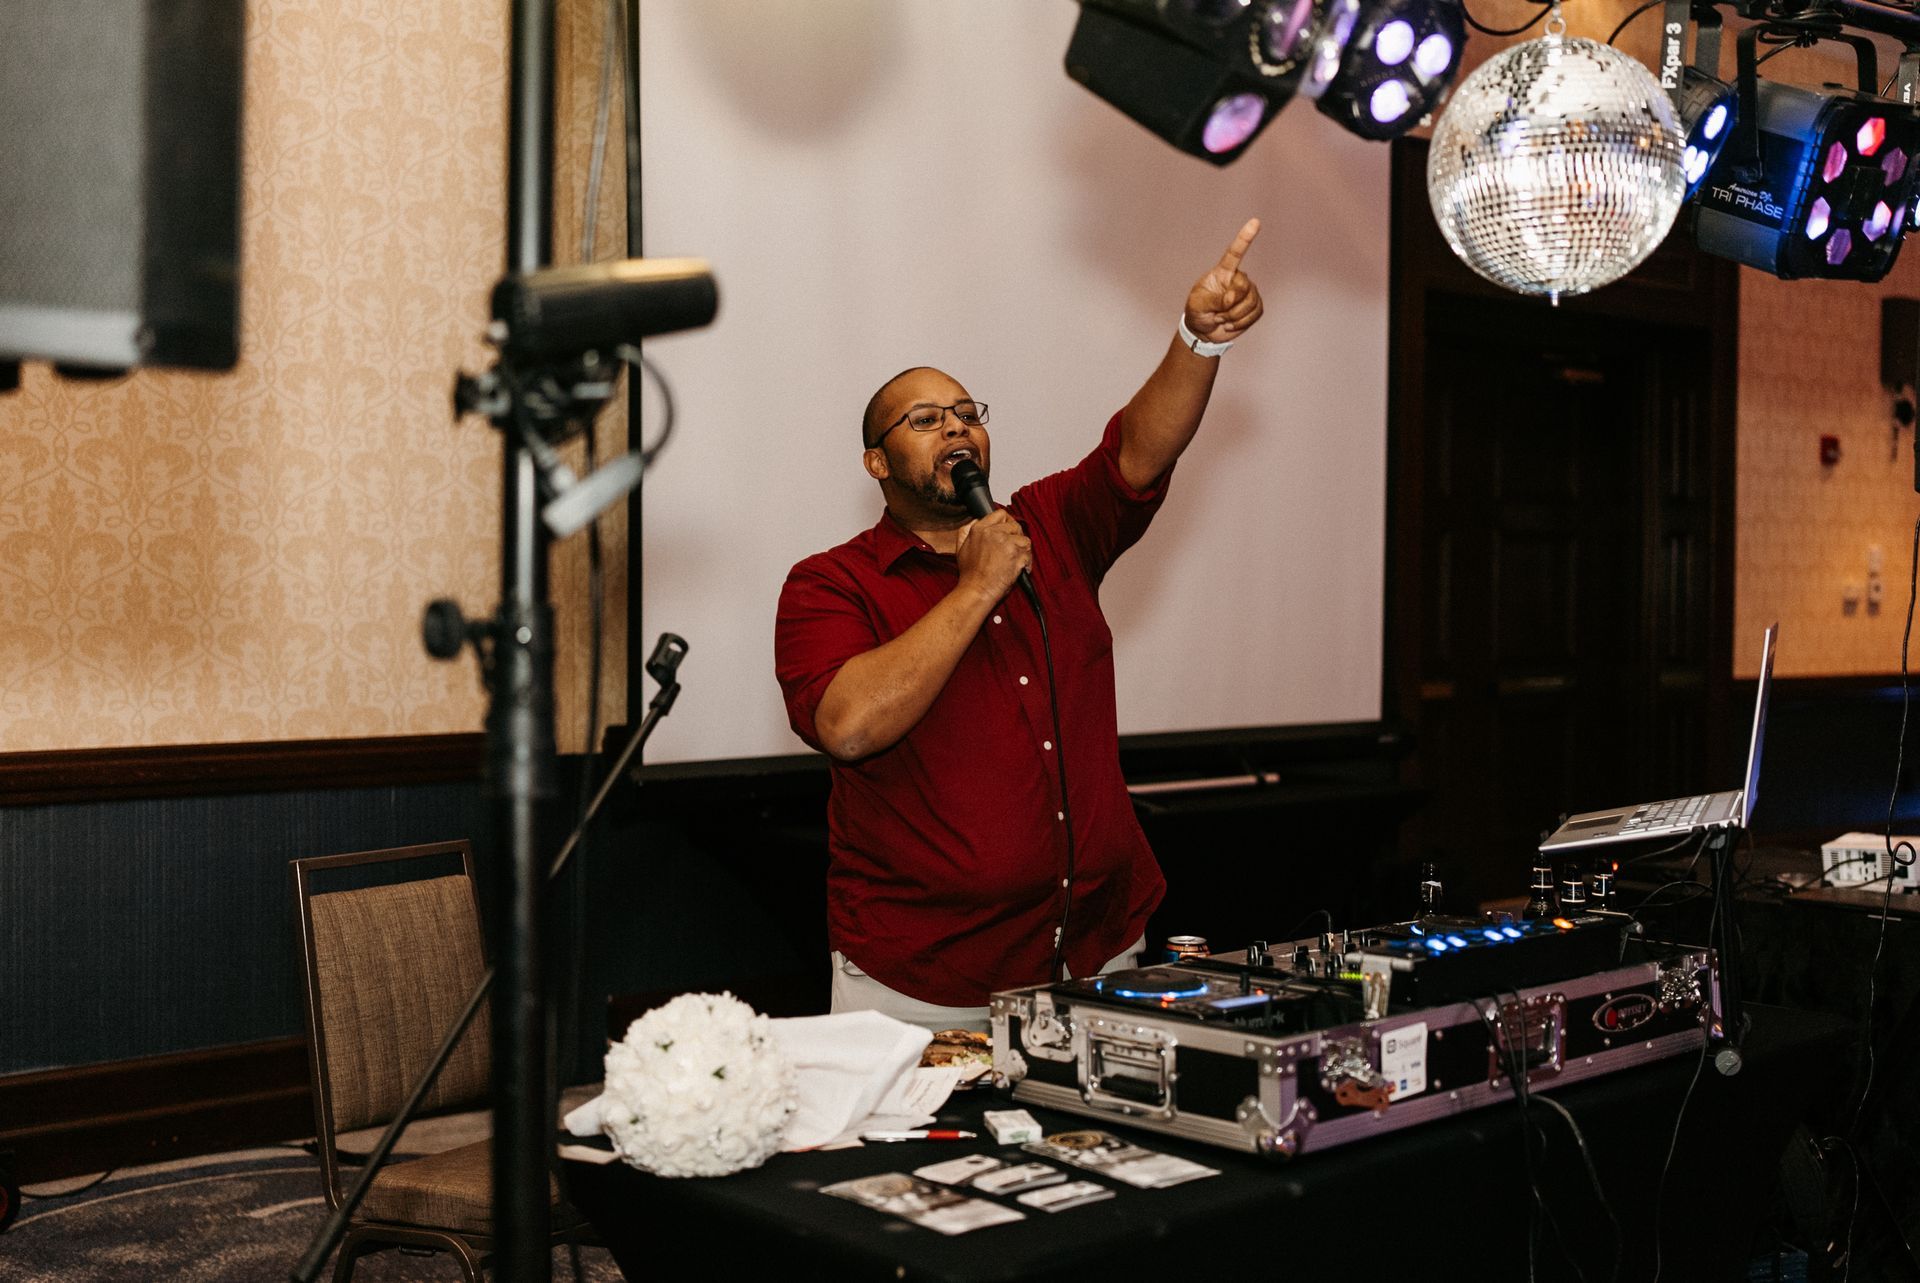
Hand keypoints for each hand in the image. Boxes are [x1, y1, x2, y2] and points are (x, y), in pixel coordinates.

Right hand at [955, 509, 1031, 601]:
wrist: (977, 590)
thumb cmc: (970, 574)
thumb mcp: (961, 548)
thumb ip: (966, 531)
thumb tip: (975, 520)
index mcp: (979, 529)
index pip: (1000, 514)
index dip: (1007, 522)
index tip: (1009, 531)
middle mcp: (993, 533)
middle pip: (1015, 526)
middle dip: (1016, 537)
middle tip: (1014, 549)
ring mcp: (1006, 543)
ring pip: (1024, 540)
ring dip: (1023, 550)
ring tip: (1016, 560)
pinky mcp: (1016, 554)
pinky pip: (1028, 554)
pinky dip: (1027, 562)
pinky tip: (1020, 568)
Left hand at [1184, 217, 1263, 344]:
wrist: (1203, 330)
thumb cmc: (1197, 312)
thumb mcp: (1198, 304)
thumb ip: (1214, 299)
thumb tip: (1232, 298)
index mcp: (1222, 273)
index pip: (1235, 253)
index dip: (1245, 238)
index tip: (1255, 222)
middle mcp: (1237, 279)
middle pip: (1244, 286)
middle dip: (1230, 305)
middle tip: (1217, 313)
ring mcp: (1248, 292)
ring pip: (1251, 302)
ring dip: (1234, 317)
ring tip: (1221, 319)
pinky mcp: (1254, 307)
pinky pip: (1255, 313)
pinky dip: (1241, 323)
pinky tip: (1230, 324)